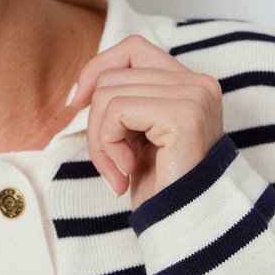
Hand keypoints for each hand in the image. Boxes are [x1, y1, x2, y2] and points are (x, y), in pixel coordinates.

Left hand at [67, 35, 223, 209]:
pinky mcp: (182, 116)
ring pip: (108, 93)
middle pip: (113, 75)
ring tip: (118, 170)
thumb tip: (81, 88)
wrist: (184, 226)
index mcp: (190, 83)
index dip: (98, 68)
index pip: (133, 48)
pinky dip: (107, 145)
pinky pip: (116, 111)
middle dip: (96, 122)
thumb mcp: (135, 134)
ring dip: (100, 140)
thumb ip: (121, 101)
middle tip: (110, 162)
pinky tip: (126, 171)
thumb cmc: (161, 185)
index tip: (76, 103)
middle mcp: (198, 83)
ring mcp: (193, 97)